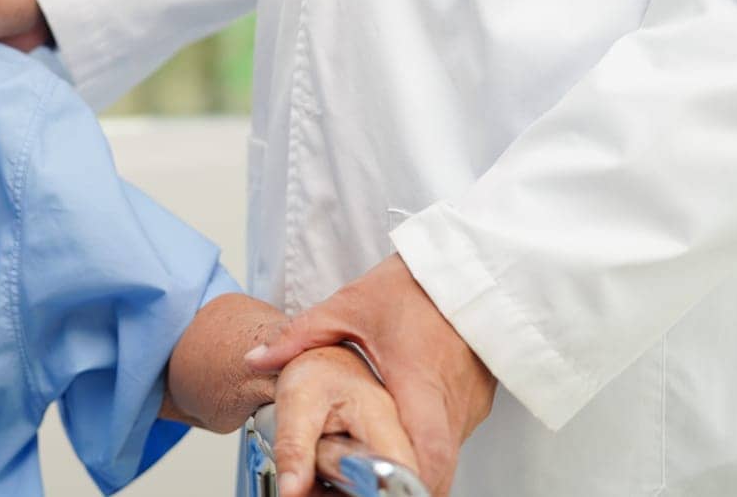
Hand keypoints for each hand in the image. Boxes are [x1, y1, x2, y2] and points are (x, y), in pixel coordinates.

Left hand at [246, 254, 495, 495]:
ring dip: (417, 463)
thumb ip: (300, 337)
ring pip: (446, 452)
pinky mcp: (479, 399)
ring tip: (379, 466)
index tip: (382, 492)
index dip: (408, 482)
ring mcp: (471, 401)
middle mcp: (452, 398)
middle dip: (406, 484)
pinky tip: (403, 435)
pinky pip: (455, 433)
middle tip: (369, 489)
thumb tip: (256, 359)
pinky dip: (429, 442)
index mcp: (418, 379)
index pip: (425, 451)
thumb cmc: (412, 282)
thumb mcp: (350, 305)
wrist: (463, 263)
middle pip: (436, 464)